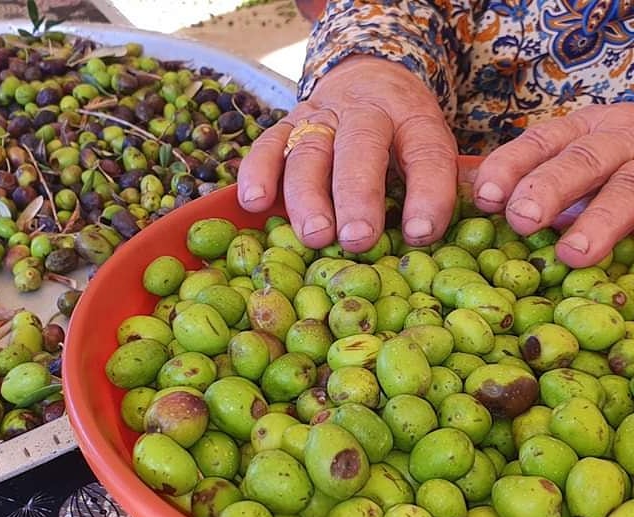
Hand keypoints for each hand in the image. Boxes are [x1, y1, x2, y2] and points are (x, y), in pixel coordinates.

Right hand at [237, 55, 458, 252]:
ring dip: (308, 196)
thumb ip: (445, 180)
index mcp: (413, 118)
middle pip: (360, 148)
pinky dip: (258, 173)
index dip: (426, 194)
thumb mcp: (433, 144)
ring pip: (309, 152)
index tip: (420, 234)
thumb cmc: (403, 132)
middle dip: (357, 196)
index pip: (425, 153)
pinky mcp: (287, 123)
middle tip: (356, 239)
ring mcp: (322, 117)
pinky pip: (267, 145)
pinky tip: (255, 203)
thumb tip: (462, 219)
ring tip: (315, 235)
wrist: (367, 78)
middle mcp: (366, 112)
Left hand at [472, 104, 633, 267]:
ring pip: (626, 189)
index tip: (486, 196)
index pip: (539, 143)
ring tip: (573, 252)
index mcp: (580, 132)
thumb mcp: (569, 170)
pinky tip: (620, 255)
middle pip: (581, 161)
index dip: (510, 167)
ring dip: (599, 220)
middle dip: (548, 188)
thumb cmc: (603, 178)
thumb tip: (480, 208)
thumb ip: (528, 187)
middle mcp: (616, 141)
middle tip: (522, 218)